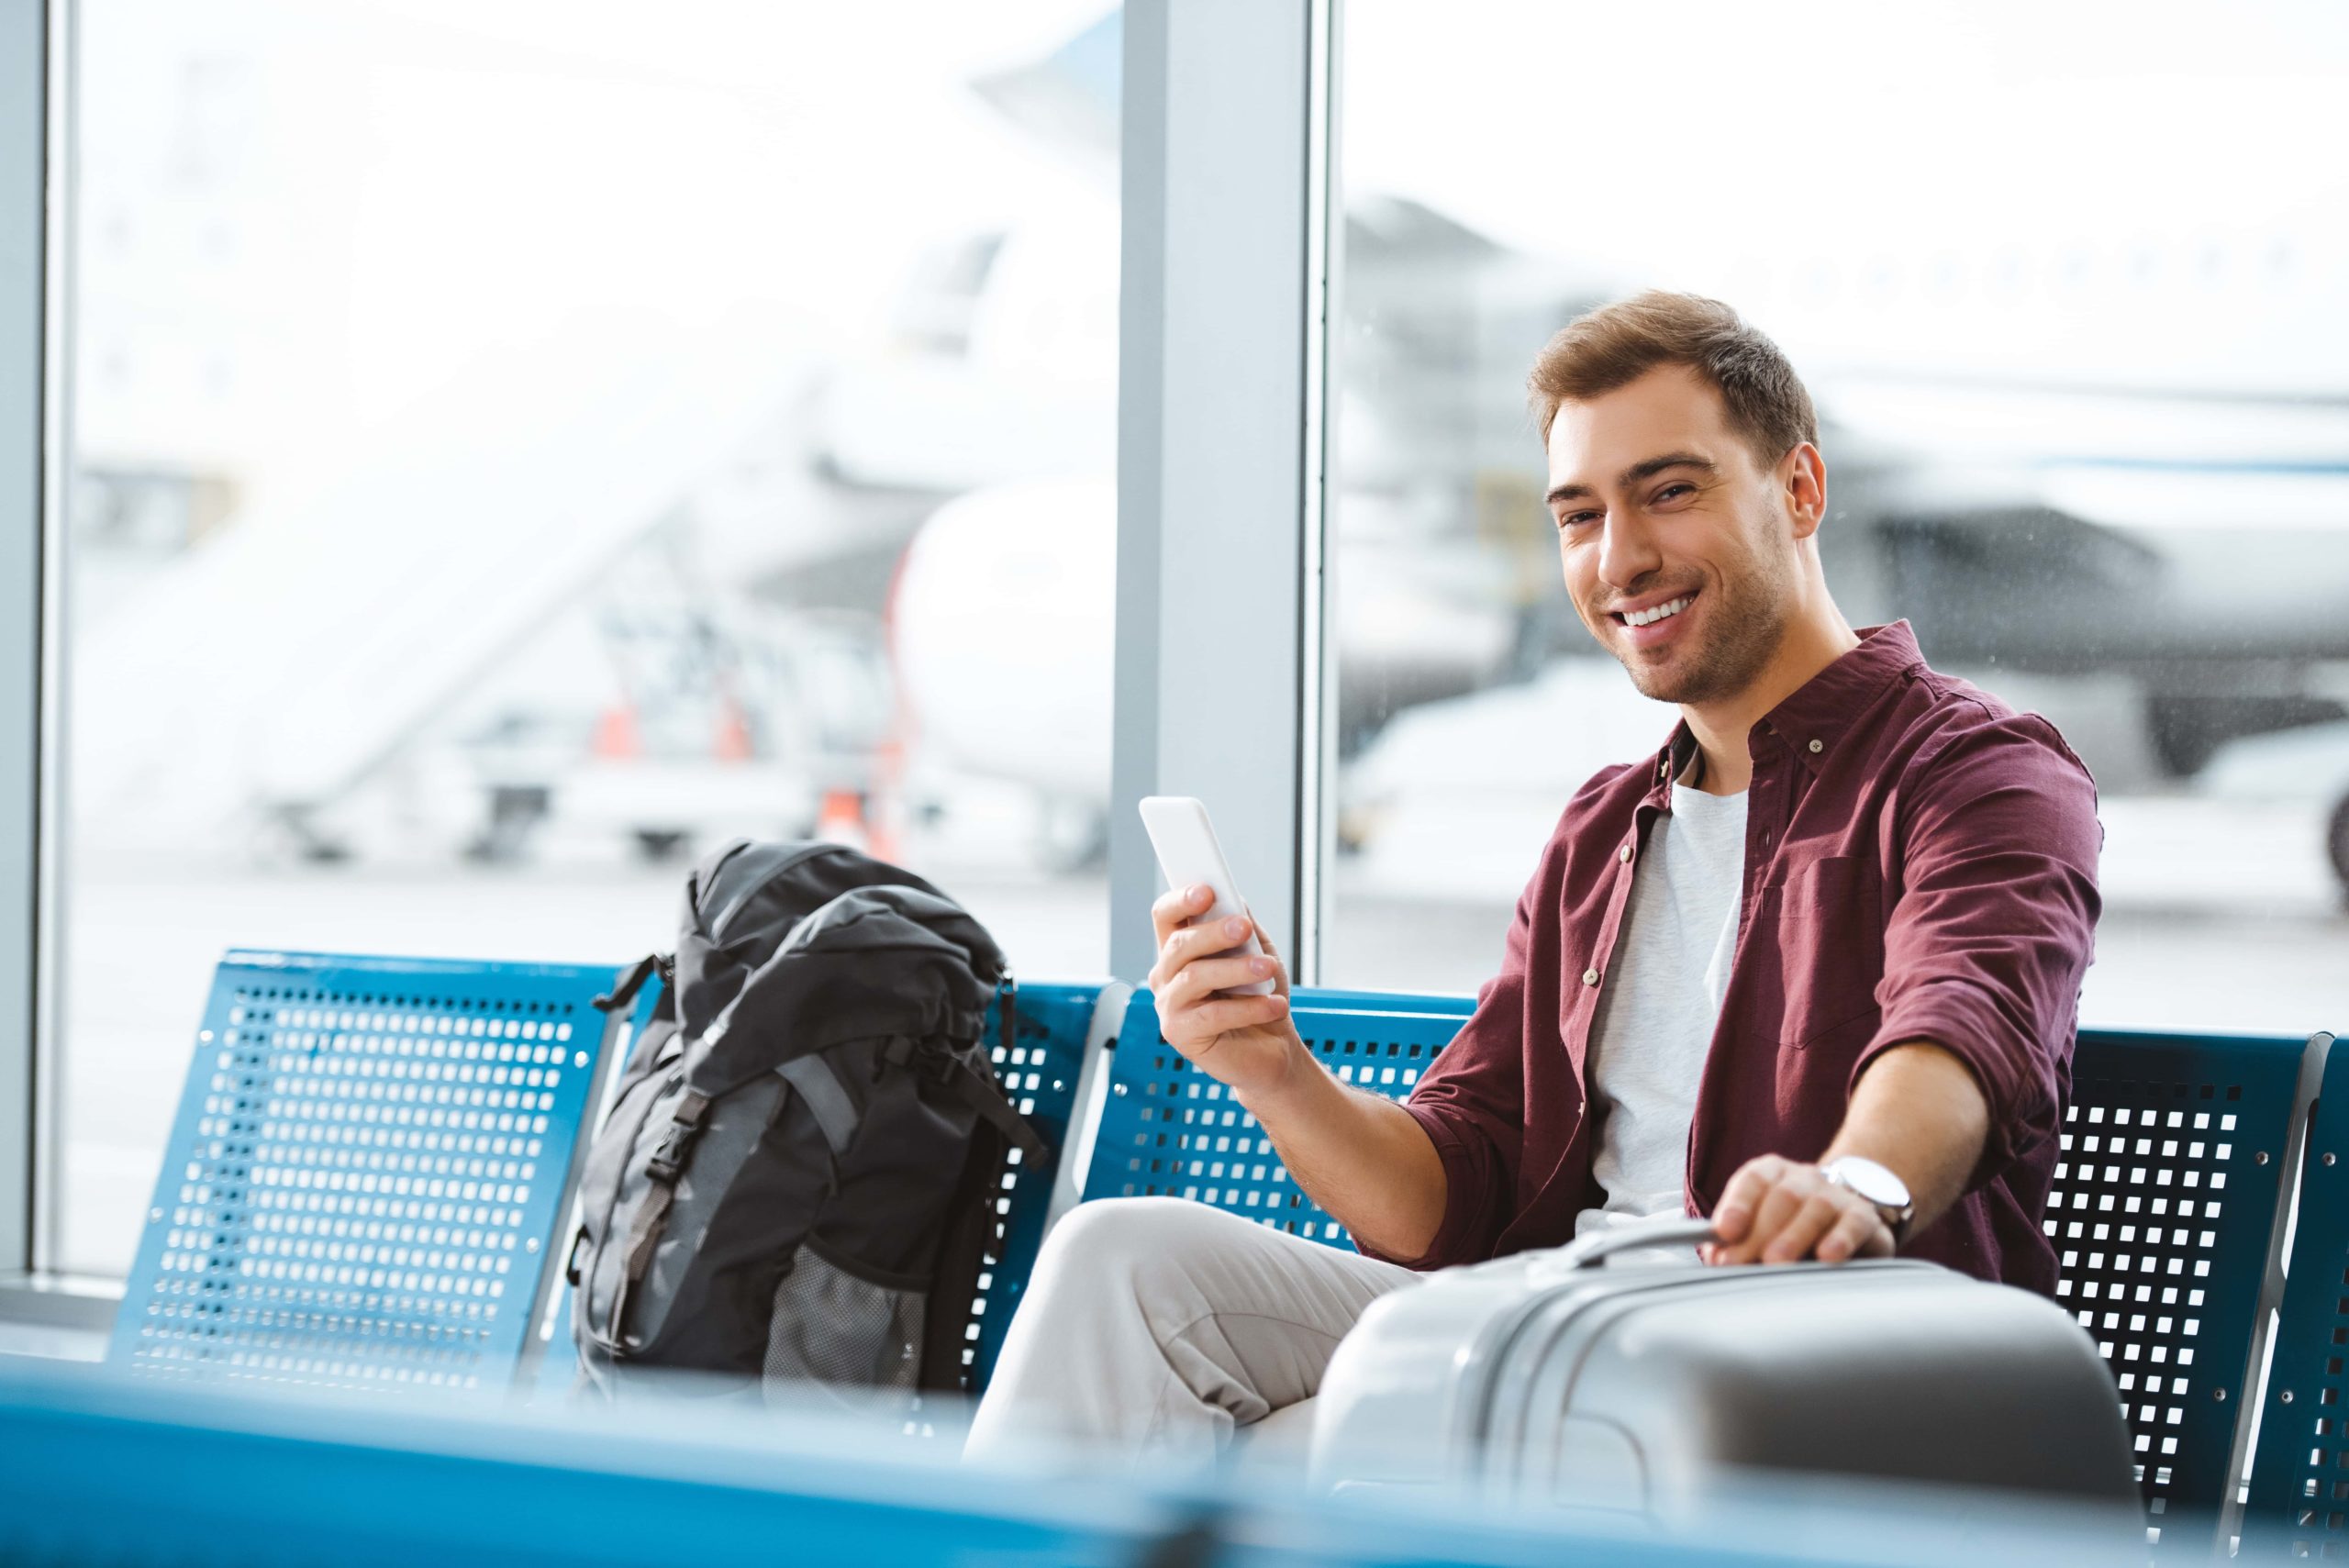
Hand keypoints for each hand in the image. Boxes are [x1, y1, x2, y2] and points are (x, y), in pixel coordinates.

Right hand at [1148, 884, 1297, 1100]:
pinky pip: (1212, 1015)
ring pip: (1194, 977)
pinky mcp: (1179, 1034)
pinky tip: (1274, 1005)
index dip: (1180, 900)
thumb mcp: (1257, 954)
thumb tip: (1234, 898)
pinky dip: (1248, 1008)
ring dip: (1236, 970)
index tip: (1207, 890)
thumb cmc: (1259, 999)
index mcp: (1179, 951)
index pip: (1165, 916)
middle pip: (1179, 944)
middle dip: (1213, 933)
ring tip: (1268, 969)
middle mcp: (1166, 976)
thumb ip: (1243, 926)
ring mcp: (1169, 1006)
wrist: (1272, 1050)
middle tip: (1243, 927)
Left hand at [1704, 1155, 1894, 1266]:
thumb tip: (1717, 1257)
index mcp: (1772, 1173)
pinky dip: (1839, 1239)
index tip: (1725, 1232)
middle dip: (1759, 1232)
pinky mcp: (1863, 1217)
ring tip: (1776, 1262)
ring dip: (1793, 1236)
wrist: (1848, 1216)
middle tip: (1743, 1263)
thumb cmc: (1790, 1226)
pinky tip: (1827, 1256)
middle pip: (1782, 1197)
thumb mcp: (1760, 1227)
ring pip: (1816, 1208)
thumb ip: (1736, 1239)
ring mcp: (1835, 1195)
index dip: (1737, 1204)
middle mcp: (1803, 1178)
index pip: (1753, 1180)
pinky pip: (1852, 1224)